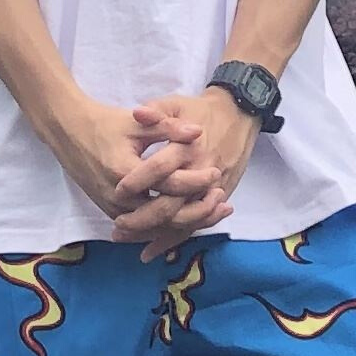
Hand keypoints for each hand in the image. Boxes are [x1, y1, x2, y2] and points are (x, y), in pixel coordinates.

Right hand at [46, 96, 229, 232]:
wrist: (68, 131)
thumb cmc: (104, 122)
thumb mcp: (136, 122)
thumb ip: (167, 127)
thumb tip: (197, 131)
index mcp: (125, 173)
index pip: (169, 185)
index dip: (196, 180)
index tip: (216, 171)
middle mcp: (118, 198)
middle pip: (166, 215)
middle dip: (197, 208)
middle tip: (220, 196)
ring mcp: (114, 209)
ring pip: (158, 226)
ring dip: (187, 221)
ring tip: (214, 211)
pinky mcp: (113, 213)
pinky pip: (146, 226)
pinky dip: (169, 224)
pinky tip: (192, 217)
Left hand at [114, 89, 259, 261]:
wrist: (237, 115)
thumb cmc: (201, 110)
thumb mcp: (176, 103)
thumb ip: (157, 112)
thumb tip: (138, 113)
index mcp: (189, 148)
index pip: (162, 168)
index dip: (139, 180)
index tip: (118, 190)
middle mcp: (201, 172)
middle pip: (172, 203)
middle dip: (143, 218)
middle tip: (118, 224)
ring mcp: (210, 190)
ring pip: (180, 220)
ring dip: (152, 233)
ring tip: (124, 237)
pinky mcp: (214, 199)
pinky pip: (192, 225)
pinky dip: (171, 240)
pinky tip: (149, 252)